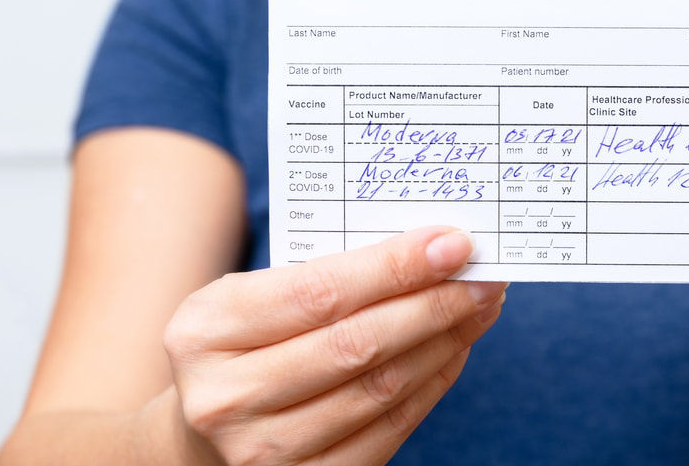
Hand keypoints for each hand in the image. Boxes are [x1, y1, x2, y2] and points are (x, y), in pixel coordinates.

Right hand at [161, 226, 505, 464]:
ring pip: (379, 389)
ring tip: (479, 307)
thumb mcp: (249, 297)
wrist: (203, 429)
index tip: (453, 243)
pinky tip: (454, 350)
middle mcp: (226, 398)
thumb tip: (428, 251)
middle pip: (357, 344)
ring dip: (443, 342)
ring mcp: (262, 453)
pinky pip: (388, 430)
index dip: (395, 267)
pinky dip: (431, 384)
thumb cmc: (241, 344)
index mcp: (206, 332)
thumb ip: (323, 275)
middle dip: (434, 304)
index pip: (321, 293)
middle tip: (485, 276)